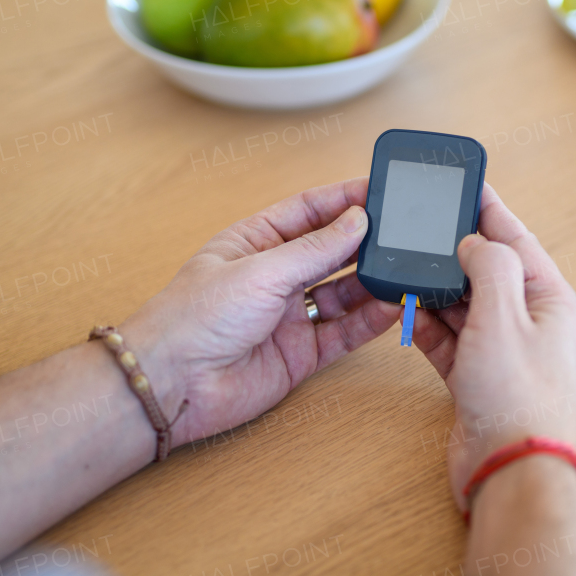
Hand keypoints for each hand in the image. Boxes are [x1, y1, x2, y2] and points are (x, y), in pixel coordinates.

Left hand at [123, 177, 401, 445]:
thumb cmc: (192, 318)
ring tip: (403, 271)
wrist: (171, 385)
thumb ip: (314, 249)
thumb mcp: (260, 270)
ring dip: (371, 282)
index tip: (381, 190)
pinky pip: (343, 331)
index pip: (309, 211)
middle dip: (366, 242)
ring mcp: (288, 315)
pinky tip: (391, 307)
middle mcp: (274, 276)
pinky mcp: (300, 353)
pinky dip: (368, 321)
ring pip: (342, 292)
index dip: (344, 199)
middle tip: (403, 232)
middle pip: (330, 251)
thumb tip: (356, 220)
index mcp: (255, 242)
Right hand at [411, 184, 575, 512]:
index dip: (492, 211)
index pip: (519, 242)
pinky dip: (431, 325)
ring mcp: (506, 355)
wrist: (510, 474)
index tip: (469, 186)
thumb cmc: (519, 401)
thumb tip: (475, 244)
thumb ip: (488, 267)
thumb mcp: (503, 316)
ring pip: (469, 307)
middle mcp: (534, 327)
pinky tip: (409, 311)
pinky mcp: (480, 381)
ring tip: (410, 268)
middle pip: (492, 273)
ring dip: (440, 290)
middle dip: (458, 252)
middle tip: (428, 226)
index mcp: (554, 304)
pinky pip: (452, 341)